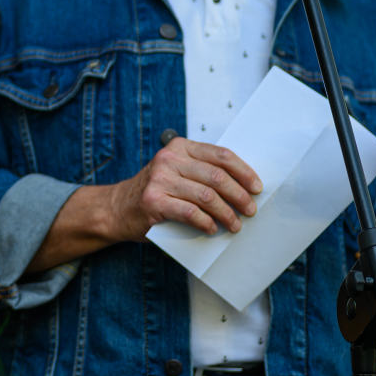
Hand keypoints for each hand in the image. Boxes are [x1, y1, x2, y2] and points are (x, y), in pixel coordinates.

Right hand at [107, 137, 262, 238]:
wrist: (118, 208)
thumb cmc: (156, 191)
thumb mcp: (177, 171)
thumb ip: (202, 171)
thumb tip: (244, 186)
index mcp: (180, 147)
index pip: (221, 155)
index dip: (244, 172)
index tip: (256, 187)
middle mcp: (169, 159)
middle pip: (217, 176)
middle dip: (239, 196)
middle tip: (250, 210)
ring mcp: (160, 180)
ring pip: (206, 196)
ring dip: (226, 214)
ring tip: (235, 224)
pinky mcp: (154, 201)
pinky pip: (190, 212)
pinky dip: (206, 222)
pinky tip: (212, 228)